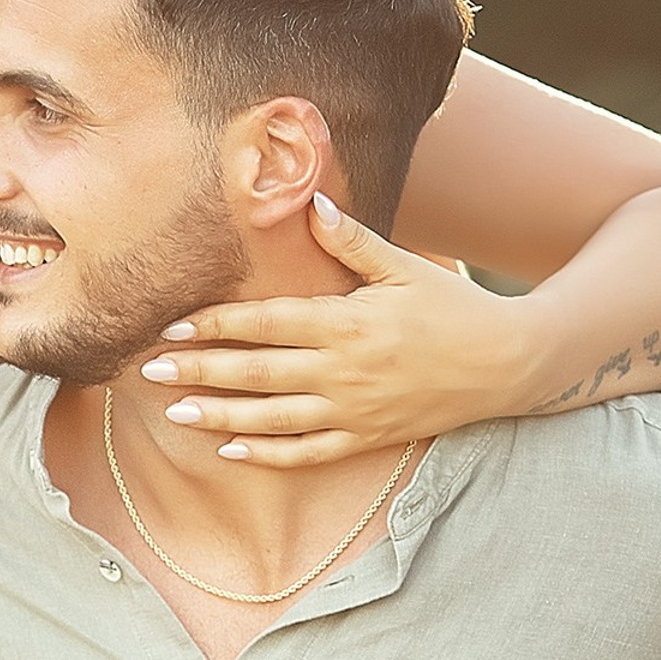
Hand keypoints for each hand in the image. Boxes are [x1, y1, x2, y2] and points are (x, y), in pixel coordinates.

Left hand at [143, 196, 538, 467]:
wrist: (511, 362)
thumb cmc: (453, 307)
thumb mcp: (406, 267)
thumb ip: (353, 242)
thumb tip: (312, 203)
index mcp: (347, 323)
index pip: (266, 324)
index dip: (215, 325)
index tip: (171, 326)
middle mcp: (344, 371)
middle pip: (258, 373)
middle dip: (201, 372)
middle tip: (149, 373)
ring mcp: (354, 410)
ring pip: (274, 420)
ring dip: (221, 417)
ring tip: (175, 415)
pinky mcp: (367, 438)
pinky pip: (309, 454)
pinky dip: (268, 455)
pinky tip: (229, 451)